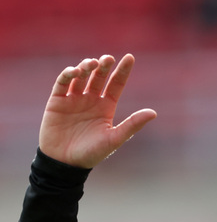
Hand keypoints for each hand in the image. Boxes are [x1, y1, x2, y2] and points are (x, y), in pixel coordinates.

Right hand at [39, 54, 156, 167]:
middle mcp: (91, 100)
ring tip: (92, 65)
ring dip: (86, 67)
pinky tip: (75, 71)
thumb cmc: (91, 154)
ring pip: (81, 76)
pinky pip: (63, 82)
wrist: (65, 163)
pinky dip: (68, 74)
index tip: (130, 57)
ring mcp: (74, 98)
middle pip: (99, 76)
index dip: (123, 71)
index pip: (116, 84)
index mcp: (106, 107)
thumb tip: (154, 112)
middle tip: (108, 59)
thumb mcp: (114, 139)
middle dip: (104, 65)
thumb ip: (132, 125)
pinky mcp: (58, 100)